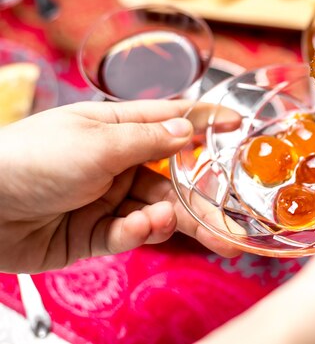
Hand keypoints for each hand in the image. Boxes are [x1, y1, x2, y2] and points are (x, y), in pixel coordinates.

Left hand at [0, 100, 241, 272]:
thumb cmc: (32, 159)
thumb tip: (189, 129)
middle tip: (232, 226)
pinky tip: (135, 228)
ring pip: (156, 212)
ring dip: (169, 220)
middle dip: (201, 202)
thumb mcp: (97, 143)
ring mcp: (108, 199)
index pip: (171, 122)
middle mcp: (118, 163)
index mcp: (117, 128)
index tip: (239, 126)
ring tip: (168, 222)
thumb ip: (148, 140)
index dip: (206, 124)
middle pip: (173, 180)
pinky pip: (129, 235)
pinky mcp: (95, 234)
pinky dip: (136, 233)